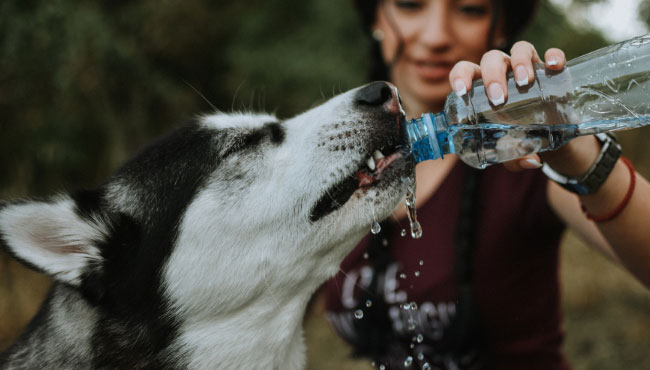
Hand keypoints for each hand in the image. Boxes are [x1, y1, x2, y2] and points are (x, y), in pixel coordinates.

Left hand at [448, 41, 572, 171]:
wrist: (548, 130)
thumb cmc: (517, 134)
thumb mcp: (511, 149)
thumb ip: (514, 157)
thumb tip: (531, 161)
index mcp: (482, 86)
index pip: (465, 71)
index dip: (460, 76)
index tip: (462, 91)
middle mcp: (503, 71)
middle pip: (492, 59)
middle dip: (493, 76)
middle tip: (498, 99)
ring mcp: (527, 66)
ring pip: (519, 49)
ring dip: (519, 62)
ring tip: (524, 82)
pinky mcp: (551, 68)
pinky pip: (553, 53)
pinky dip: (554, 55)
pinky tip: (554, 66)